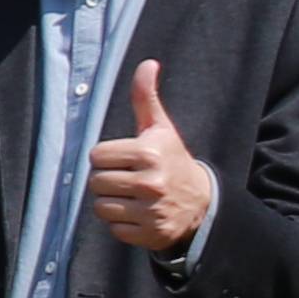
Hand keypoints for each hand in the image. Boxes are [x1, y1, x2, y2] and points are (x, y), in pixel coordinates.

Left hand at [82, 60, 212, 255]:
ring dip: (112, 203)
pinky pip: (114, 229)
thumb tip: (147, 63)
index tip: (125, 159)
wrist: (202, 202)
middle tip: (128, 178)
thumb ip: (146, 97)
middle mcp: (149, 183)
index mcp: (148, 153)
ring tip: (132, 196)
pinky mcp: (149, 234)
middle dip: (108, 179)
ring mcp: (150, 211)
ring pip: (101, 207)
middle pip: (95, 182)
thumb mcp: (161, 128)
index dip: (107, 157)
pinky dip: (122, 224)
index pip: (96, 156)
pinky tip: (139, 213)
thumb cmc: (172, 160)